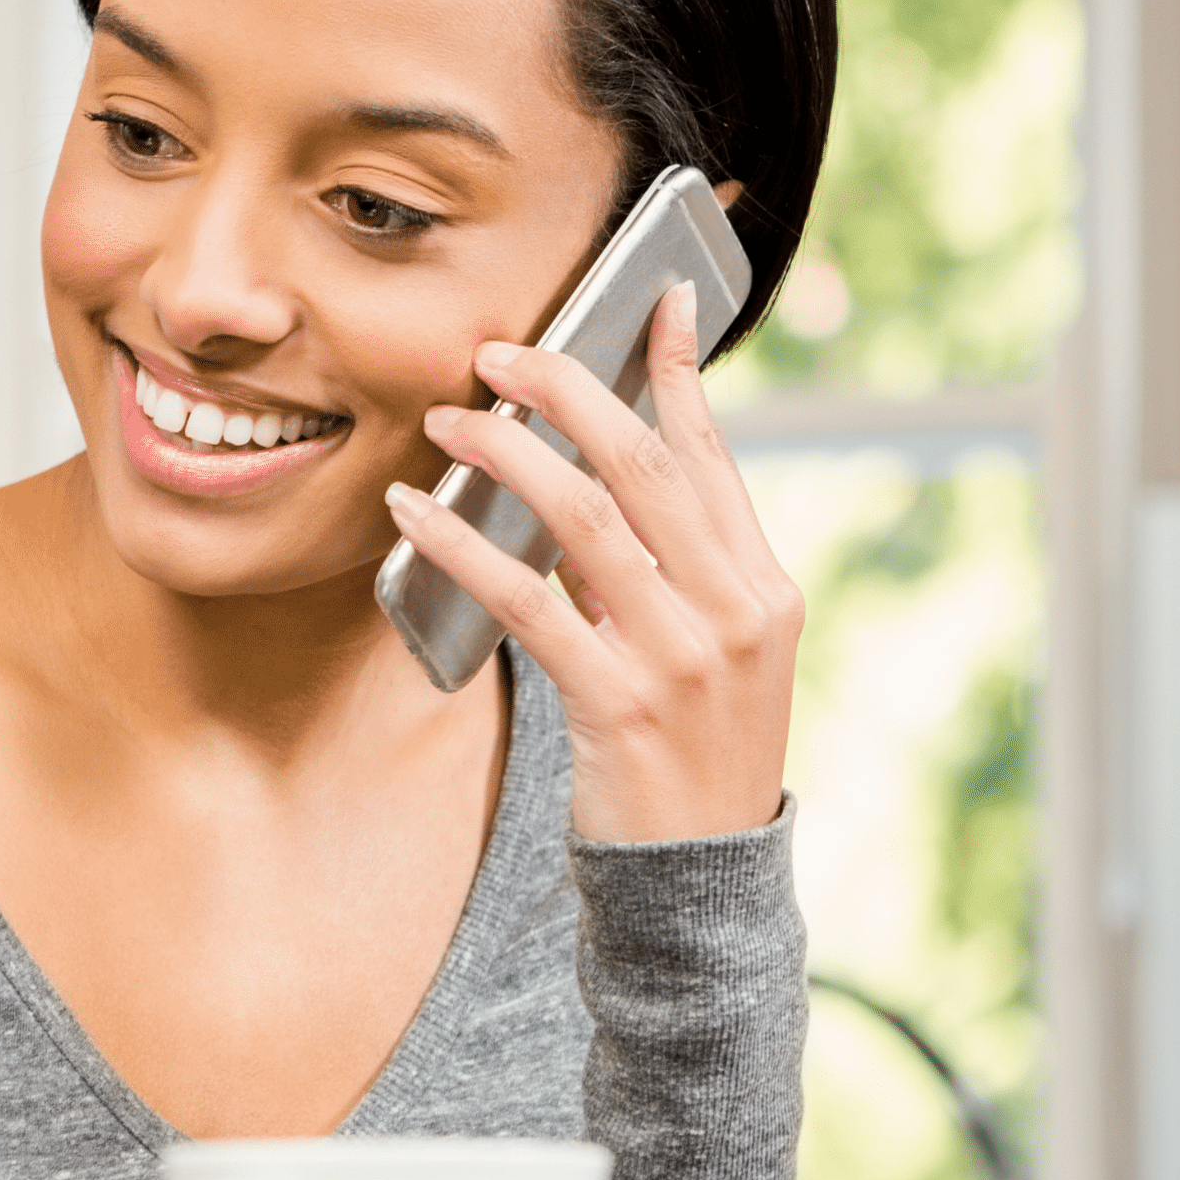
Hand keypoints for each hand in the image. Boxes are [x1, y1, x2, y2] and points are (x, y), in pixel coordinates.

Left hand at [387, 281, 800, 843]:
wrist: (699, 881)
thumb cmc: (692, 761)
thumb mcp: (713, 659)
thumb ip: (671, 577)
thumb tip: (596, 491)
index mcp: (764, 588)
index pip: (714, 453)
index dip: (678, 368)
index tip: (648, 297)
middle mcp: (735, 611)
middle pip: (645, 463)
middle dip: (567, 391)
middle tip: (499, 352)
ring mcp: (681, 658)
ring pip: (584, 518)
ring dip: (506, 455)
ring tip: (448, 421)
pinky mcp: (618, 704)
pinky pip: (530, 601)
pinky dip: (465, 546)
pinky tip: (416, 514)